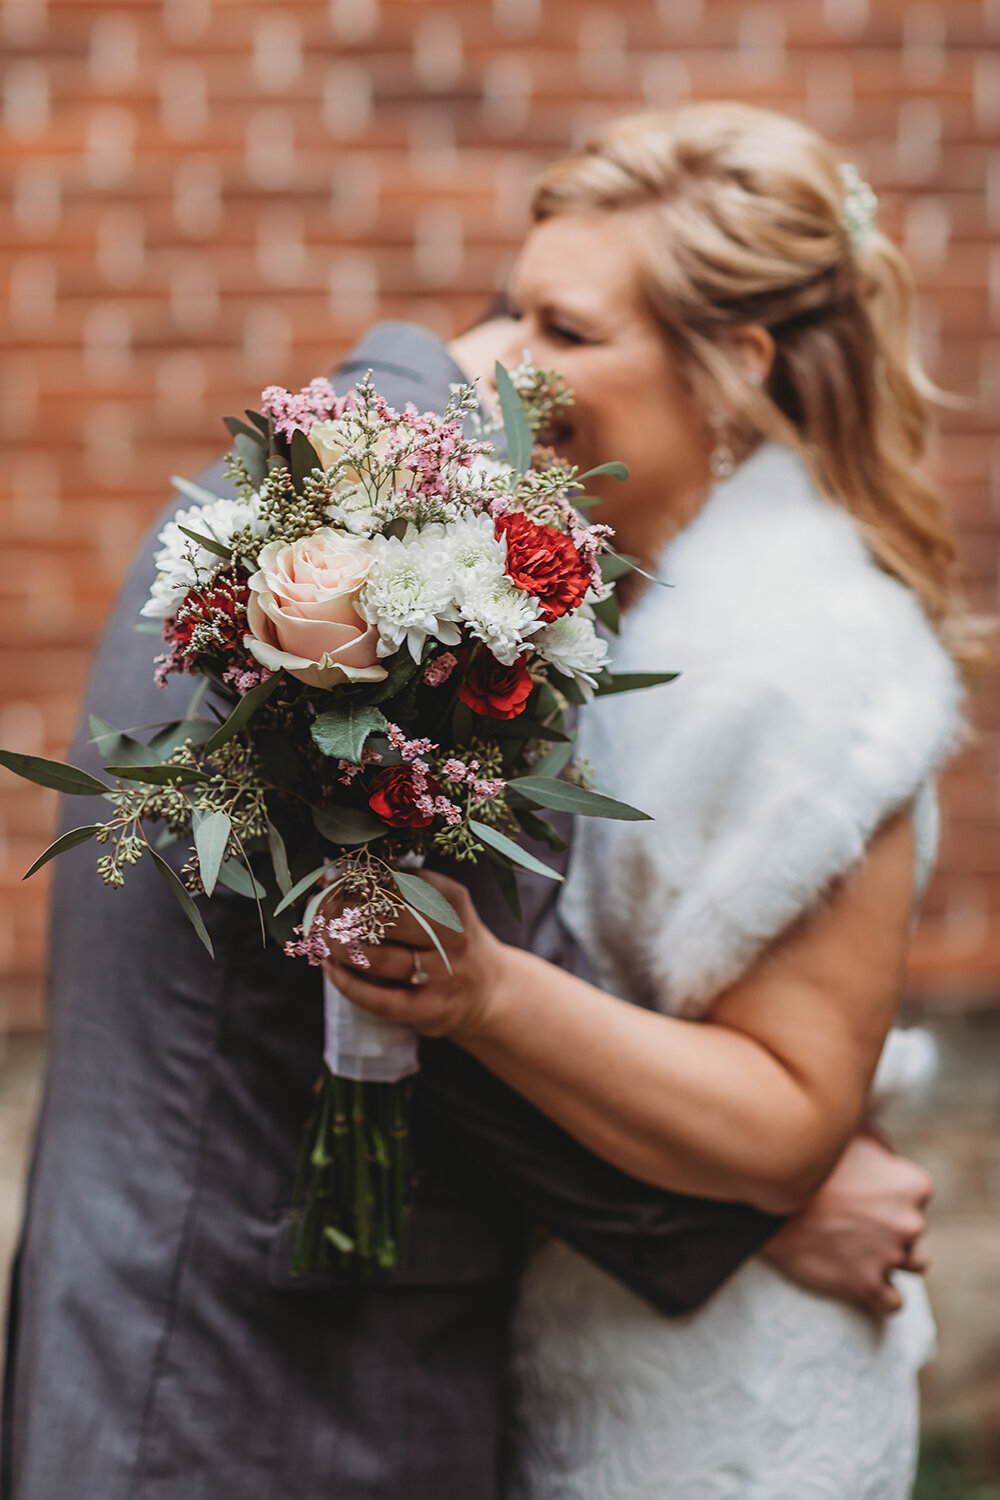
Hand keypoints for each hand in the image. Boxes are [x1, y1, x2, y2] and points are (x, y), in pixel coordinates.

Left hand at [322, 870, 506, 1039]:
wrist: (488, 992)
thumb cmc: (449, 940)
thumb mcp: (441, 906)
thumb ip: (400, 889)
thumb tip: (336, 874)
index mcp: (453, 901)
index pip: (400, 881)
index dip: (358, 878)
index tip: (330, 876)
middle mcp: (451, 936)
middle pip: (390, 917)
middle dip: (346, 911)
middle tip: (320, 909)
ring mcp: (441, 975)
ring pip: (381, 958)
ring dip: (342, 946)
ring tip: (322, 937)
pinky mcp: (429, 1009)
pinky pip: (381, 999)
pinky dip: (348, 984)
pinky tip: (330, 969)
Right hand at [763, 1132, 931, 1315]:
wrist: (771, 1194)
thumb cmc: (811, 1159)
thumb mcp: (854, 1135)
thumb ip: (883, 1148)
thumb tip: (890, 1159)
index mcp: (913, 1185)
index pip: (918, 1195)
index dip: (891, 1194)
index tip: (867, 1194)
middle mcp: (910, 1223)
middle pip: (914, 1230)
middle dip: (892, 1226)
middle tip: (857, 1219)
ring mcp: (890, 1257)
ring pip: (914, 1265)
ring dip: (892, 1259)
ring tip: (863, 1250)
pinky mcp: (867, 1286)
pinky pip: (893, 1302)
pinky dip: (881, 1295)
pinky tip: (860, 1279)